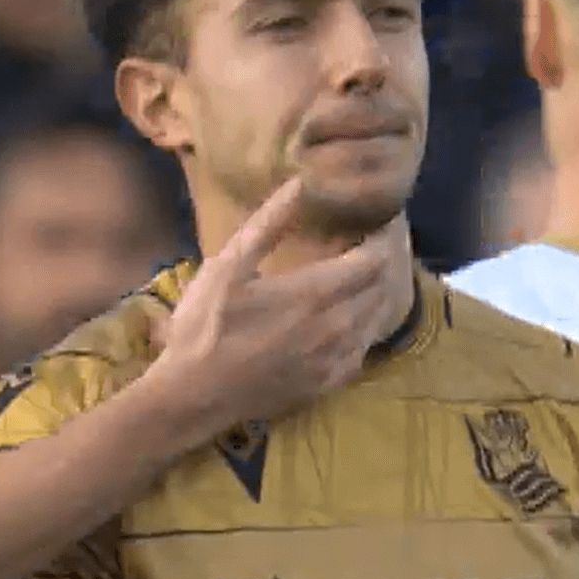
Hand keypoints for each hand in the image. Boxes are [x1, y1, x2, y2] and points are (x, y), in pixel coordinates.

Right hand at [143, 176, 405, 444]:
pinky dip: (367, 329)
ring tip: (368, 275)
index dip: (383, 239)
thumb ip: (269, 224)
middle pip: (382, 288)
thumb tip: (300, 182)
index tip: (379, 223)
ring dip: (379, 294)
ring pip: (377, 320)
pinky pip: (363, 351)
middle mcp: (336, 326)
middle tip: (375, 244)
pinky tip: (353, 321)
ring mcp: (334, 359)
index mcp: (315, 292)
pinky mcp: (326, 383)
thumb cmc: (205, 325)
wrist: (193, 395)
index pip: (374, 261)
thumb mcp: (228, 265)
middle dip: (385, 262)